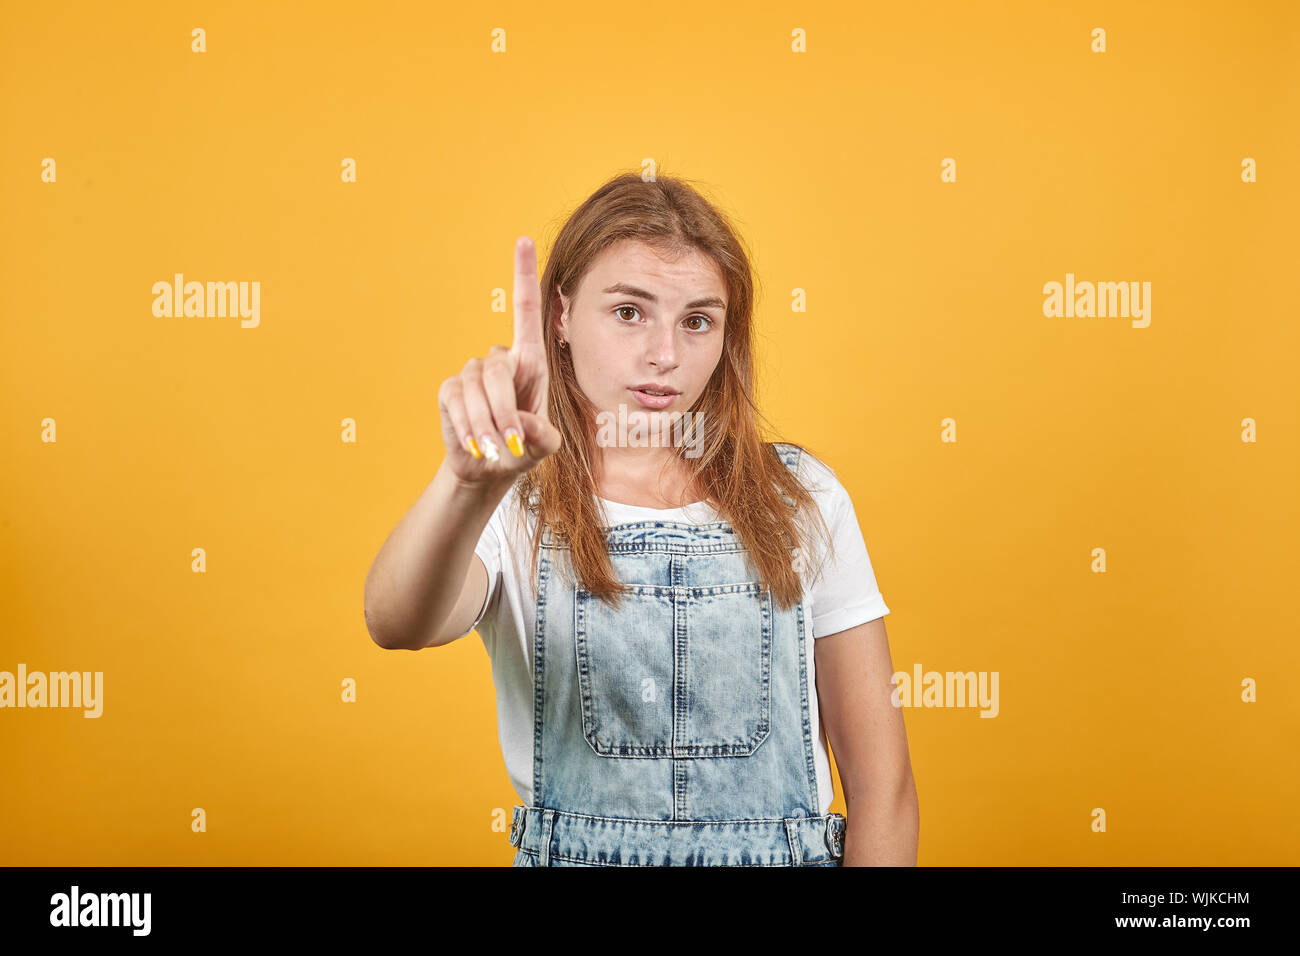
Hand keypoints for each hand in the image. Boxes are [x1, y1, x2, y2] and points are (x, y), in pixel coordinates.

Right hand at [437, 236, 562, 483]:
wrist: (490, 468)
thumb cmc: (523, 449)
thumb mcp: (543, 446)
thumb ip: (542, 437)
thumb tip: (521, 426)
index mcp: (531, 363)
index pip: (526, 311)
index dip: (523, 275)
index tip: (522, 240)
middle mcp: (501, 361)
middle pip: (497, 371)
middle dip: (504, 410)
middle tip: (510, 444)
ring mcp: (472, 374)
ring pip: (475, 389)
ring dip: (485, 424)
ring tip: (492, 449)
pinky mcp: (451, 390)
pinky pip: (455, 402)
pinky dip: (466, 427)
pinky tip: (473, 445)